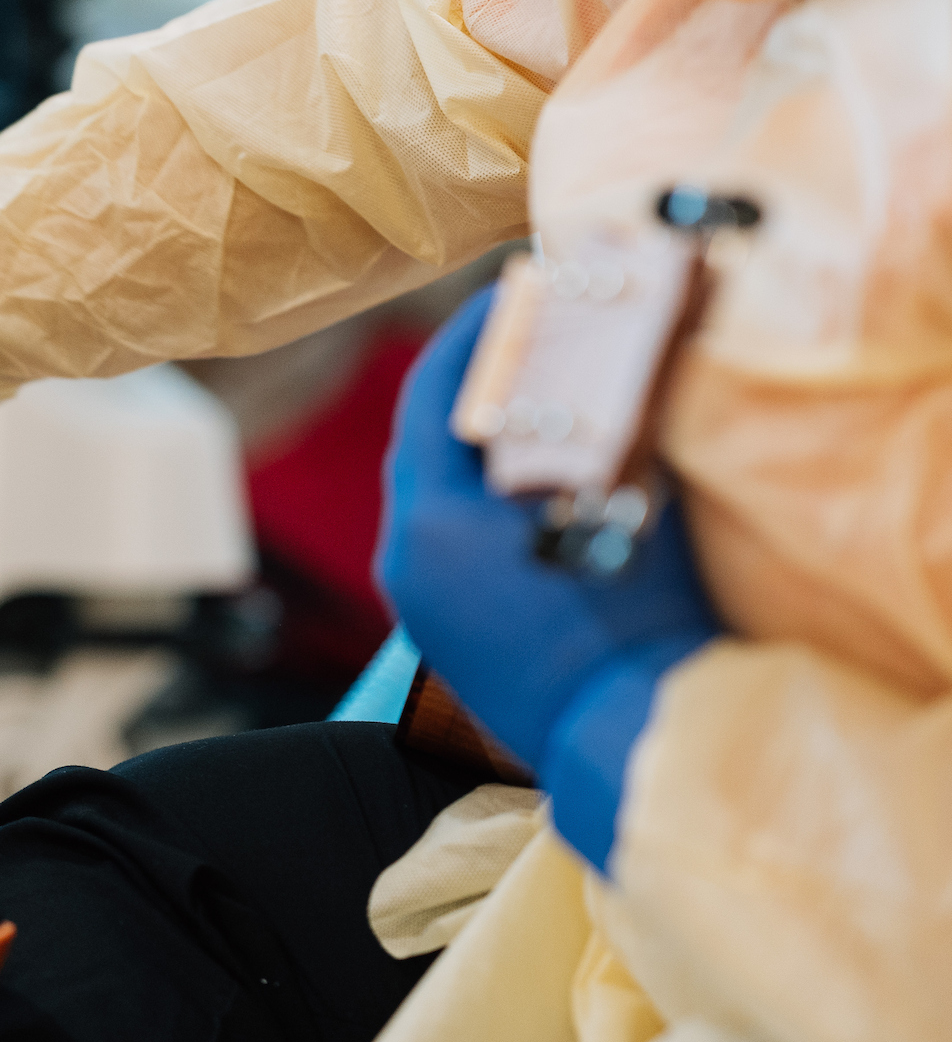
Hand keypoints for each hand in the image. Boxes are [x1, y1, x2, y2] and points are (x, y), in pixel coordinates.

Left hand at [377, 286, 718, 868]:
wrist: (636, 752)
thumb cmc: (636, 624)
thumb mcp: (626, 500)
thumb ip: (608, 421)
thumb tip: (619, 351)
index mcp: (428, 520)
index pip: (431, 396)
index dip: (473, 334)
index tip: (515, 289)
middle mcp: (405, 556)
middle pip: (428, 443)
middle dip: (479, 384)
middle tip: (534, 333)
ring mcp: (420, 602)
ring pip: (439, 494)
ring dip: (484, 444)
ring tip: (545, 397)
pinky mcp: (448, 637)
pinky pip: (454, 541)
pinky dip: (486, 500)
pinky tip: (540, 484)